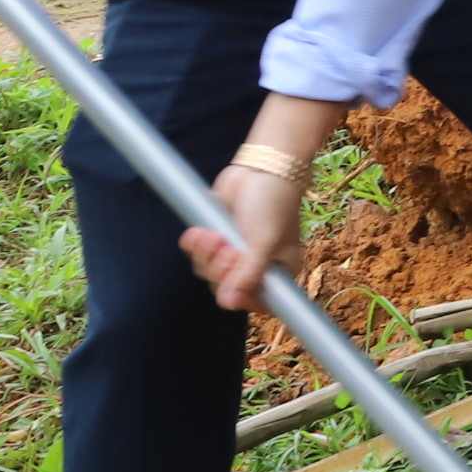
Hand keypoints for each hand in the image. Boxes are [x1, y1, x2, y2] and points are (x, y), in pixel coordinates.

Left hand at [179, 163, 307, 313]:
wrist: (260, 168)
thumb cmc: (273, 205)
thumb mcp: (264, 243)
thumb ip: (248, 274)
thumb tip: (229, 303)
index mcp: (277, 272)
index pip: (257, 302)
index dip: (241, 297)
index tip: (233, 284)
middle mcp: (255, 266)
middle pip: (226, 288)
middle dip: (220, 269)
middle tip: (226, 248)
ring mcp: (234, 252)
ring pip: (208, 271)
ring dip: (205, 255)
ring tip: (212, 235)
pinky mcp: (215, 237)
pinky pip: (196, 254)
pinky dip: (194, 245)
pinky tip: (200, 232)